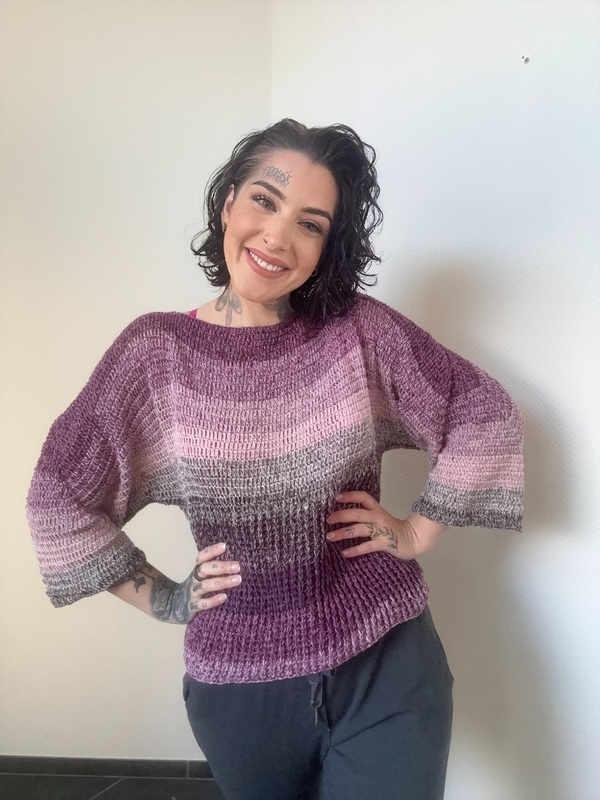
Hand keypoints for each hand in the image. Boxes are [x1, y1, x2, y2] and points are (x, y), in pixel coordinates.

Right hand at [152, 542, 241, 623]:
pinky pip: (202, 603)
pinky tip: (224, 597)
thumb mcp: (201, 576)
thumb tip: (234, 561)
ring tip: (237, 580)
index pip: (202, 557)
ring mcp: (192, 592)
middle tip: (237, 566)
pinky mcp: (192, 606)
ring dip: (222, 582)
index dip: (212, 551)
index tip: (224, 546)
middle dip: (221, 567)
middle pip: (204, 569)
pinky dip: (213, 600)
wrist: (175, 605)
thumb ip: (213, 568)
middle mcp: (194, 579)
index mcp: (196, 570)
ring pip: (205, 586)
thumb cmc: (195, 587)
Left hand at [326, 492, 445, 559]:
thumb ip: (367, 516)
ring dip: (343, 532)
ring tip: (330, 537)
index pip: (363, 497)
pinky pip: (366, 546)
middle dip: (341, 515)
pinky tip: (344, 553)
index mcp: (377, 509)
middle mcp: (378, 517)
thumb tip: (346, 516)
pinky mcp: (384, 543)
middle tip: (329, 519)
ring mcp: (381, 530)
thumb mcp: (381, 518)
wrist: (415, 539)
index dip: (350, 496)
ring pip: (359, 529)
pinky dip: (354, 550)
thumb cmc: (394, 529)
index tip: (337, 498)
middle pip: (357, 513)